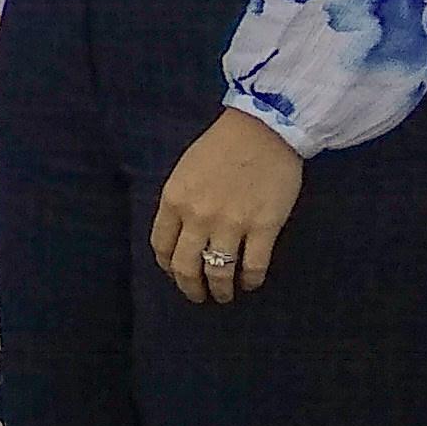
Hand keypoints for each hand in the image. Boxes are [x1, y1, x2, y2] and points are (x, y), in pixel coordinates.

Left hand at [152, 110, 302, 305]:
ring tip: (223, 296)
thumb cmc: (221, 146)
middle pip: (186, 267)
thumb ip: (179, 203)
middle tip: (198, 296)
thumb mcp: (184, 172)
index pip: (162, 247)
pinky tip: (250, 283)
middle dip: (190, 287)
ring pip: (218, 272)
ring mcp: (231, 224)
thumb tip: (179, 235)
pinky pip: (254, 266)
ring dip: (219, 291)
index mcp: (174, 200)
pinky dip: (251, 281)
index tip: (176, 274)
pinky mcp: (264, 227)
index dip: (168, 267)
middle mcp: (198, 216)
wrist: (263, 129)